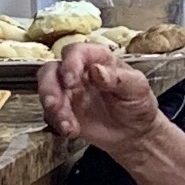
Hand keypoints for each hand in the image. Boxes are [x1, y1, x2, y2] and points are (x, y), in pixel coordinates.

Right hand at [38, 43, 159, 157]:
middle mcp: (79, 72)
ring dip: (52, 107)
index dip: (70, 62)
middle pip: (52, 69)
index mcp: (99, 60)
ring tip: (67, 124)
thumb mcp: (137, 89)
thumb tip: (97, 70)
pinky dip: (57, 121)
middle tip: (57, 104)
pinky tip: (71, 131)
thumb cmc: (138, 104)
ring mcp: (68, 91)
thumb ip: (119, 78)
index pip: (78, 51)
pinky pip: (50, 112)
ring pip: (47, 90)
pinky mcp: (64, 109)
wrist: (135, 132)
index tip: (71, 79)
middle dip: (50, 87)